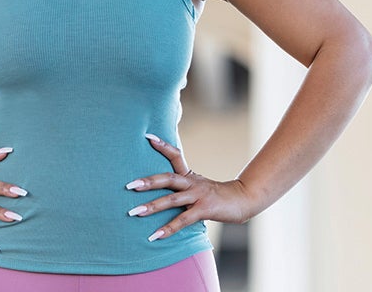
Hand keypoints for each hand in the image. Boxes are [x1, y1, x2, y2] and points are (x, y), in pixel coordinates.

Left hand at [125, 133, 255, 241]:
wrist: (243, 200)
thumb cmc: (218, 197)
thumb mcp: (200, 187)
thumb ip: (183, 189)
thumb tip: (164, 194)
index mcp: (190, 176)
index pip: (175, 155)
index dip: (162, 145)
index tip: (148, 137)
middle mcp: (192, 183)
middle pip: (167, 178)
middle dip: (147, 182)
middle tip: (128, 185)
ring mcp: (198, 195)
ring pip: (171, 200)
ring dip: (151, 206)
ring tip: (134, 212)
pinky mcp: (204, 209)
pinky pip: (182, 220)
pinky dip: (168, 229)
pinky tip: (155, 236)